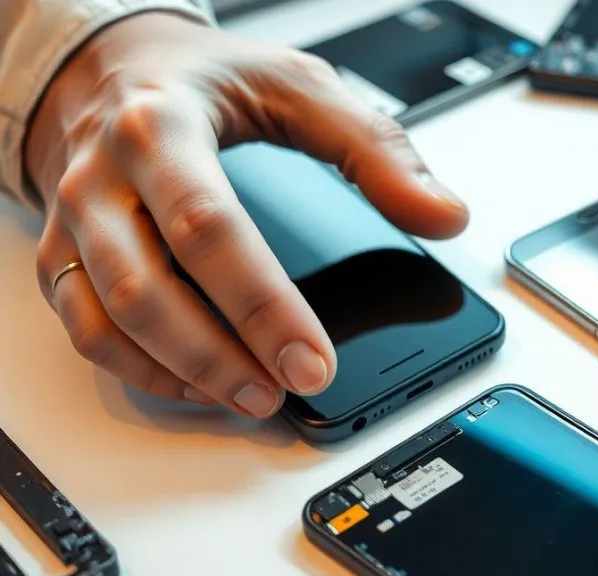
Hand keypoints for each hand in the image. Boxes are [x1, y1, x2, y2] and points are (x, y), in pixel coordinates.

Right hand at [25, 13, 467, 416]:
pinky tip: (196, 383)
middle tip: (287, 388)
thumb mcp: (301, 86)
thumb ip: (376, 149)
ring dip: (179, 373)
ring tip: (252, 395)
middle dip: (218, 356)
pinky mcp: (63, 253)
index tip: (313, 359)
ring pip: (107, 319)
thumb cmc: (210, 79)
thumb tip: (442, 214)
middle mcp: (104, 177)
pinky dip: (138, 369)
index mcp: (163, 128)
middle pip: (147, 288)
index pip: (209, 228)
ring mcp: (77, 221)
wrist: (116, 65)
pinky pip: (84, 330)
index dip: (263, 305)